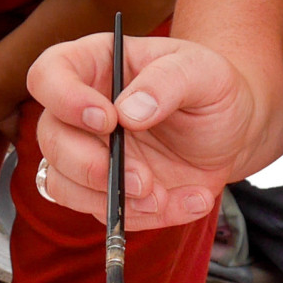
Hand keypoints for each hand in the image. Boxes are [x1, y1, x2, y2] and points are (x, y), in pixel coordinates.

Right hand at [29, 31, 265, 228]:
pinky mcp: (103, 191)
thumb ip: (168, 82)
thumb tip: (129, 112)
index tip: (108, 120)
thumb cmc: (212, 90)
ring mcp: (88, 154)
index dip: (64, 99)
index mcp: (95, 66)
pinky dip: (145, 217)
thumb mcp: (205, 72)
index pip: (48, 75)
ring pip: (61, 183)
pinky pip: (103, 213)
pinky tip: (189, 200)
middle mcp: (80, 111)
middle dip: (90, 167)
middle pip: (50, 138)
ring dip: (110, 199)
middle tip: (141, 179)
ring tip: (163, 195)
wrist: (234, 133)